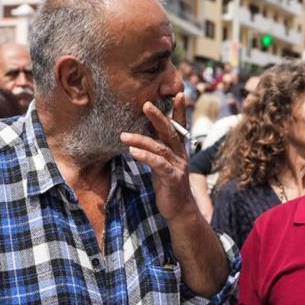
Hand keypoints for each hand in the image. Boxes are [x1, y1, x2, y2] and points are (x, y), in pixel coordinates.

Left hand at [121, 92, 197, 221]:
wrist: (180, 211)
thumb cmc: (168, 186)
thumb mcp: (162, 165)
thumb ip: (156, 151)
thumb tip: (141, 138)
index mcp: (178, 150)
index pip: (180, 126)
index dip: (180, 110)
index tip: (180, 93)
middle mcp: (181, 155)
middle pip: (170, 131)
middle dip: (158, 117)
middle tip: (146, 104)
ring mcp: (178, 166)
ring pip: (160, 147)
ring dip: (141, 139)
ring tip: (124, 135)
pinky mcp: (173, 178)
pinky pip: (158, 164)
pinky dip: (145, 156)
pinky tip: (133, 151)